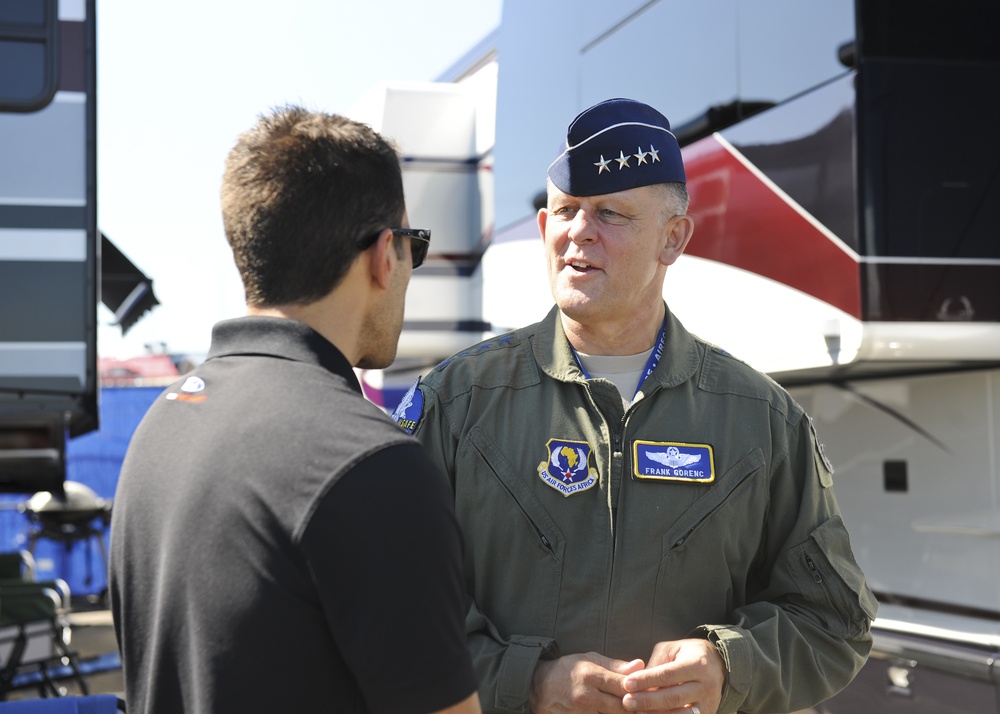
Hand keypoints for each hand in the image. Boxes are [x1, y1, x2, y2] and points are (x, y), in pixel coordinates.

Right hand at [529, 652, 645, 712]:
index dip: (640, 688)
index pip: (623, 684)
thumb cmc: (567, 671)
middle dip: (637, 705)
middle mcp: (586, 697)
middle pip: (622, 706)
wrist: (538, 689)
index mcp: (590, 675)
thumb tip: (640, 665)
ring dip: (625, 712)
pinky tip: (616, 712)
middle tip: (648, 703)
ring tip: (634, 708)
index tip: (651, 688)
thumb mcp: (589, 660)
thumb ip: (616, 665)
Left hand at [619, 639, 724, 712]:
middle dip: (648, 701)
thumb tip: (637, 681)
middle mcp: (706, 686)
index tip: (627, 683)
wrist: (718, 664)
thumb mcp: (672, 650)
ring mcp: (708, 703)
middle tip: (627, 701)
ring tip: (637, 712)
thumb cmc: (688, 654)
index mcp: (697, 664)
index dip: (646, 680)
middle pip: (673, 697)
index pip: (668, 674)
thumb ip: (656, 664)